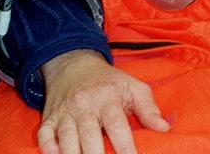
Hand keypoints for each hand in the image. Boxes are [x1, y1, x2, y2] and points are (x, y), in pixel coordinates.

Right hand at [37, 50, 170, 153]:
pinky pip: (45, 138)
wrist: (74, 64)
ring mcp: (64, 113)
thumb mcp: (132, 86)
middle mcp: (85, 105)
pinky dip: (49, 150)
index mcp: (108, 97)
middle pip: (89, 137)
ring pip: (67, 140)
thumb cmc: (108, 82)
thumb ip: (149, 108)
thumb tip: (165, 128)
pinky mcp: (49, 120)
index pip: (117, 126)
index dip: (125, 147)